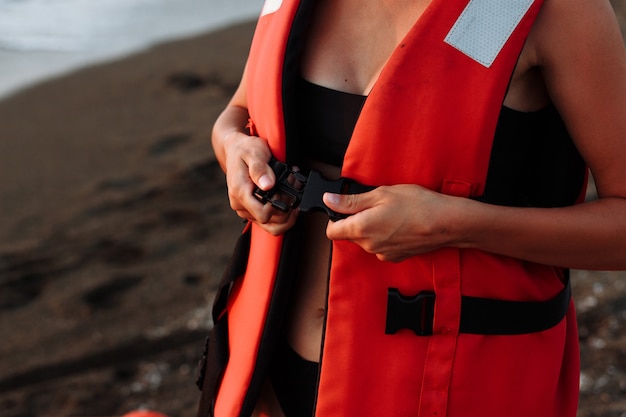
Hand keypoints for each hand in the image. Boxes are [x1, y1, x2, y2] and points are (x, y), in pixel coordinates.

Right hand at [223, 132, 296, 234]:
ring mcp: (245, 210)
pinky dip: (281, 214)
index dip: (280, 207)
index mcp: (240, 192)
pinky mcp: (250, 211)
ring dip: (286, 213)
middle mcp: (241, 204)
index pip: (263, 214)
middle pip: (270, 223)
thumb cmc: (245, 150)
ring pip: (272, 225)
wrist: (235, 151)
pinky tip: (286, 199)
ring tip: (291, 193)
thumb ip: (260, 169)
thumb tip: (268, 185)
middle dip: (287, 209)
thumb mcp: (254, 152)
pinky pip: (269, 222)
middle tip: (293, 189)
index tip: (288, 193)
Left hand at [323, 184, 465, 261]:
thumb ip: (351, 201)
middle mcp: (369, 245)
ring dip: (372, 228)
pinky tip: (400, 224)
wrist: (446, 223)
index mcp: (361, 228)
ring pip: (366, 240)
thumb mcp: (381, 194)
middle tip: (376, 205)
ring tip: (392, 213)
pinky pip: (381, 246)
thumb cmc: (417, 205)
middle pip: (350, 234)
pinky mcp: (395, 257)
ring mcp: (382, 253)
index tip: (344, 207)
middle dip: (357, 220)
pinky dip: (385, 236)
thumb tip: (329, 200)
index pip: (331, 231)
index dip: (334, 217)